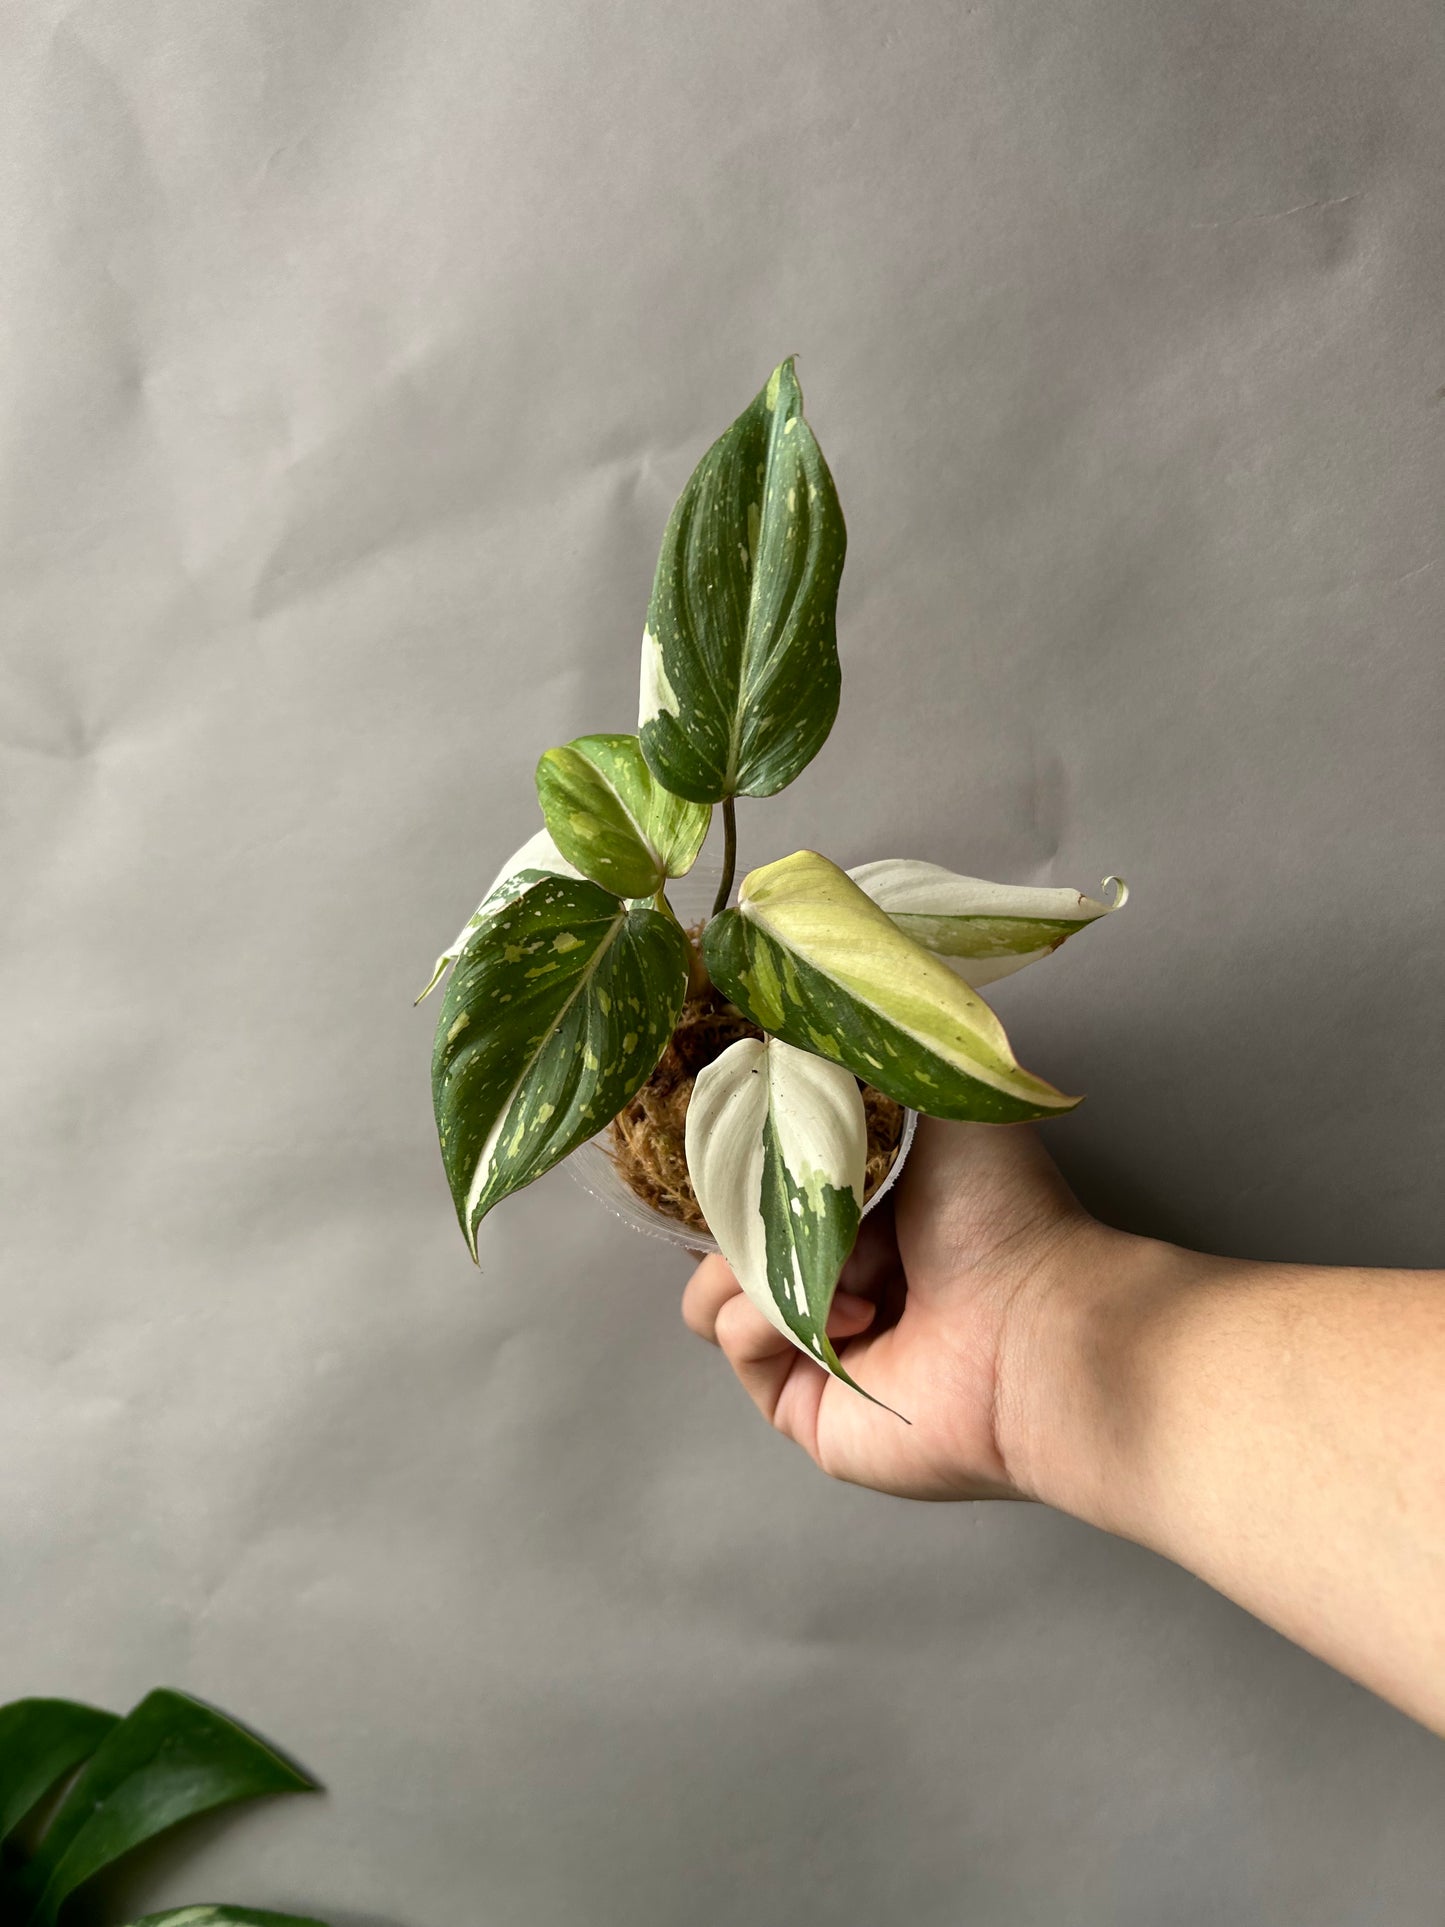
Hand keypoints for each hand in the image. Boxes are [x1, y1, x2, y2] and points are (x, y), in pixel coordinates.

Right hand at [681, 1117, 1106, 1500]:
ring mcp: (812, 1344)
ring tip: (826, 1264)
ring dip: (752, 1262)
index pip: (760, 1182)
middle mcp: (833, 1275)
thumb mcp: (930, 1105)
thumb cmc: (1000, 1212)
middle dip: (742, 1206)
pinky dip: (764, 1316)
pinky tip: (843, 1317)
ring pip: (711, 1290)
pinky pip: (732, 1340)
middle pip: (727, 1236)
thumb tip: (783, 1045)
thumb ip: (852, 1075)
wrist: (1033, 1323)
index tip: (727, 1129)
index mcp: (862, 1208)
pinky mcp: (798, 1403)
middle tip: (787, 1195)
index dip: (738, 1158)